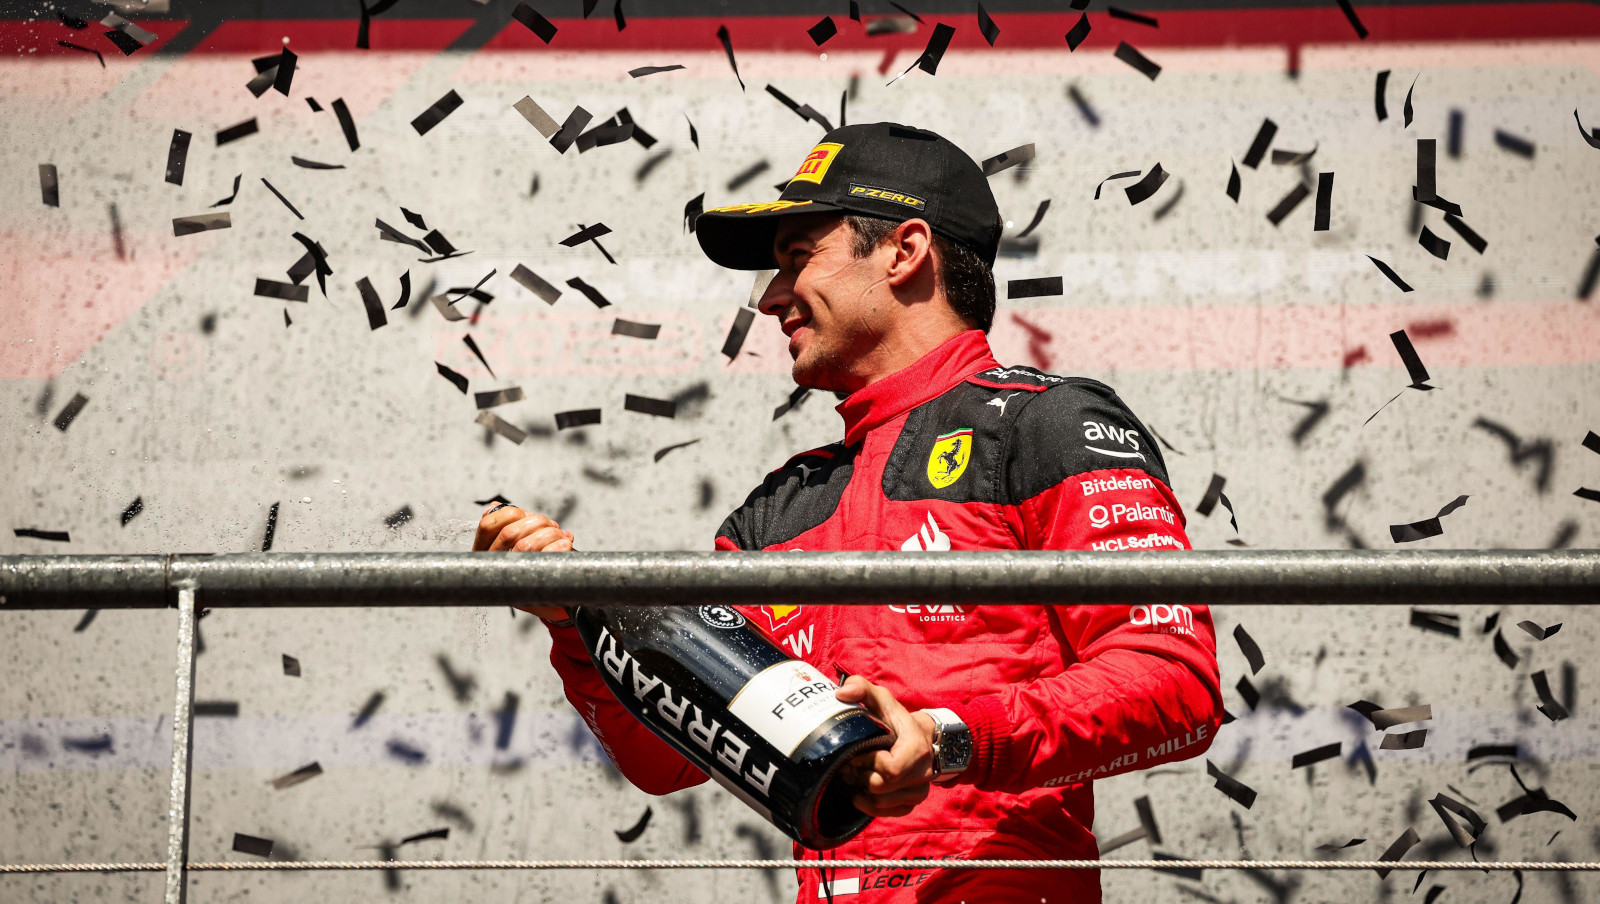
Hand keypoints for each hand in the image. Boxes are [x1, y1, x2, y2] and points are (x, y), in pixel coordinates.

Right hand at [472, 503, 573, 619]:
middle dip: (537, 522)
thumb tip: (507, 508)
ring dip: (549, 534)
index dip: (510, 513)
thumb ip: (513, 526)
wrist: (552, 602)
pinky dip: (558, 546)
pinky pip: (542, 560)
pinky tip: (565, 544)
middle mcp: (492, 567)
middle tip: (552, 526)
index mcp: (485, 553)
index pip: (487, 525)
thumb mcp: (516, 546)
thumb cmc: (533, 569)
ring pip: (525, 546)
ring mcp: (508, 581)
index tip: (527, 515)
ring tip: (561, 536)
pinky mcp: (527, 593)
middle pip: (509, 534)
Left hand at [835, 675, 936, 817]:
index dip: (867, 762)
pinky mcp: (910, 804)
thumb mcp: (882, 700)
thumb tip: (841, 694)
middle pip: (880, 787)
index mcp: (917, 749)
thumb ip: (862, 688)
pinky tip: (862, 787)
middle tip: (849, 763)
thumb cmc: (898, 720)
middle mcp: (923, 774)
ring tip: (855, 773)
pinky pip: (883, 813)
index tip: (856, 751)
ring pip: (879, 802)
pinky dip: (868, 802)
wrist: (923, 739)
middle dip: (860, 775)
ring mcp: (918, 792)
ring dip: (861, 789)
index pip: (889, 769)